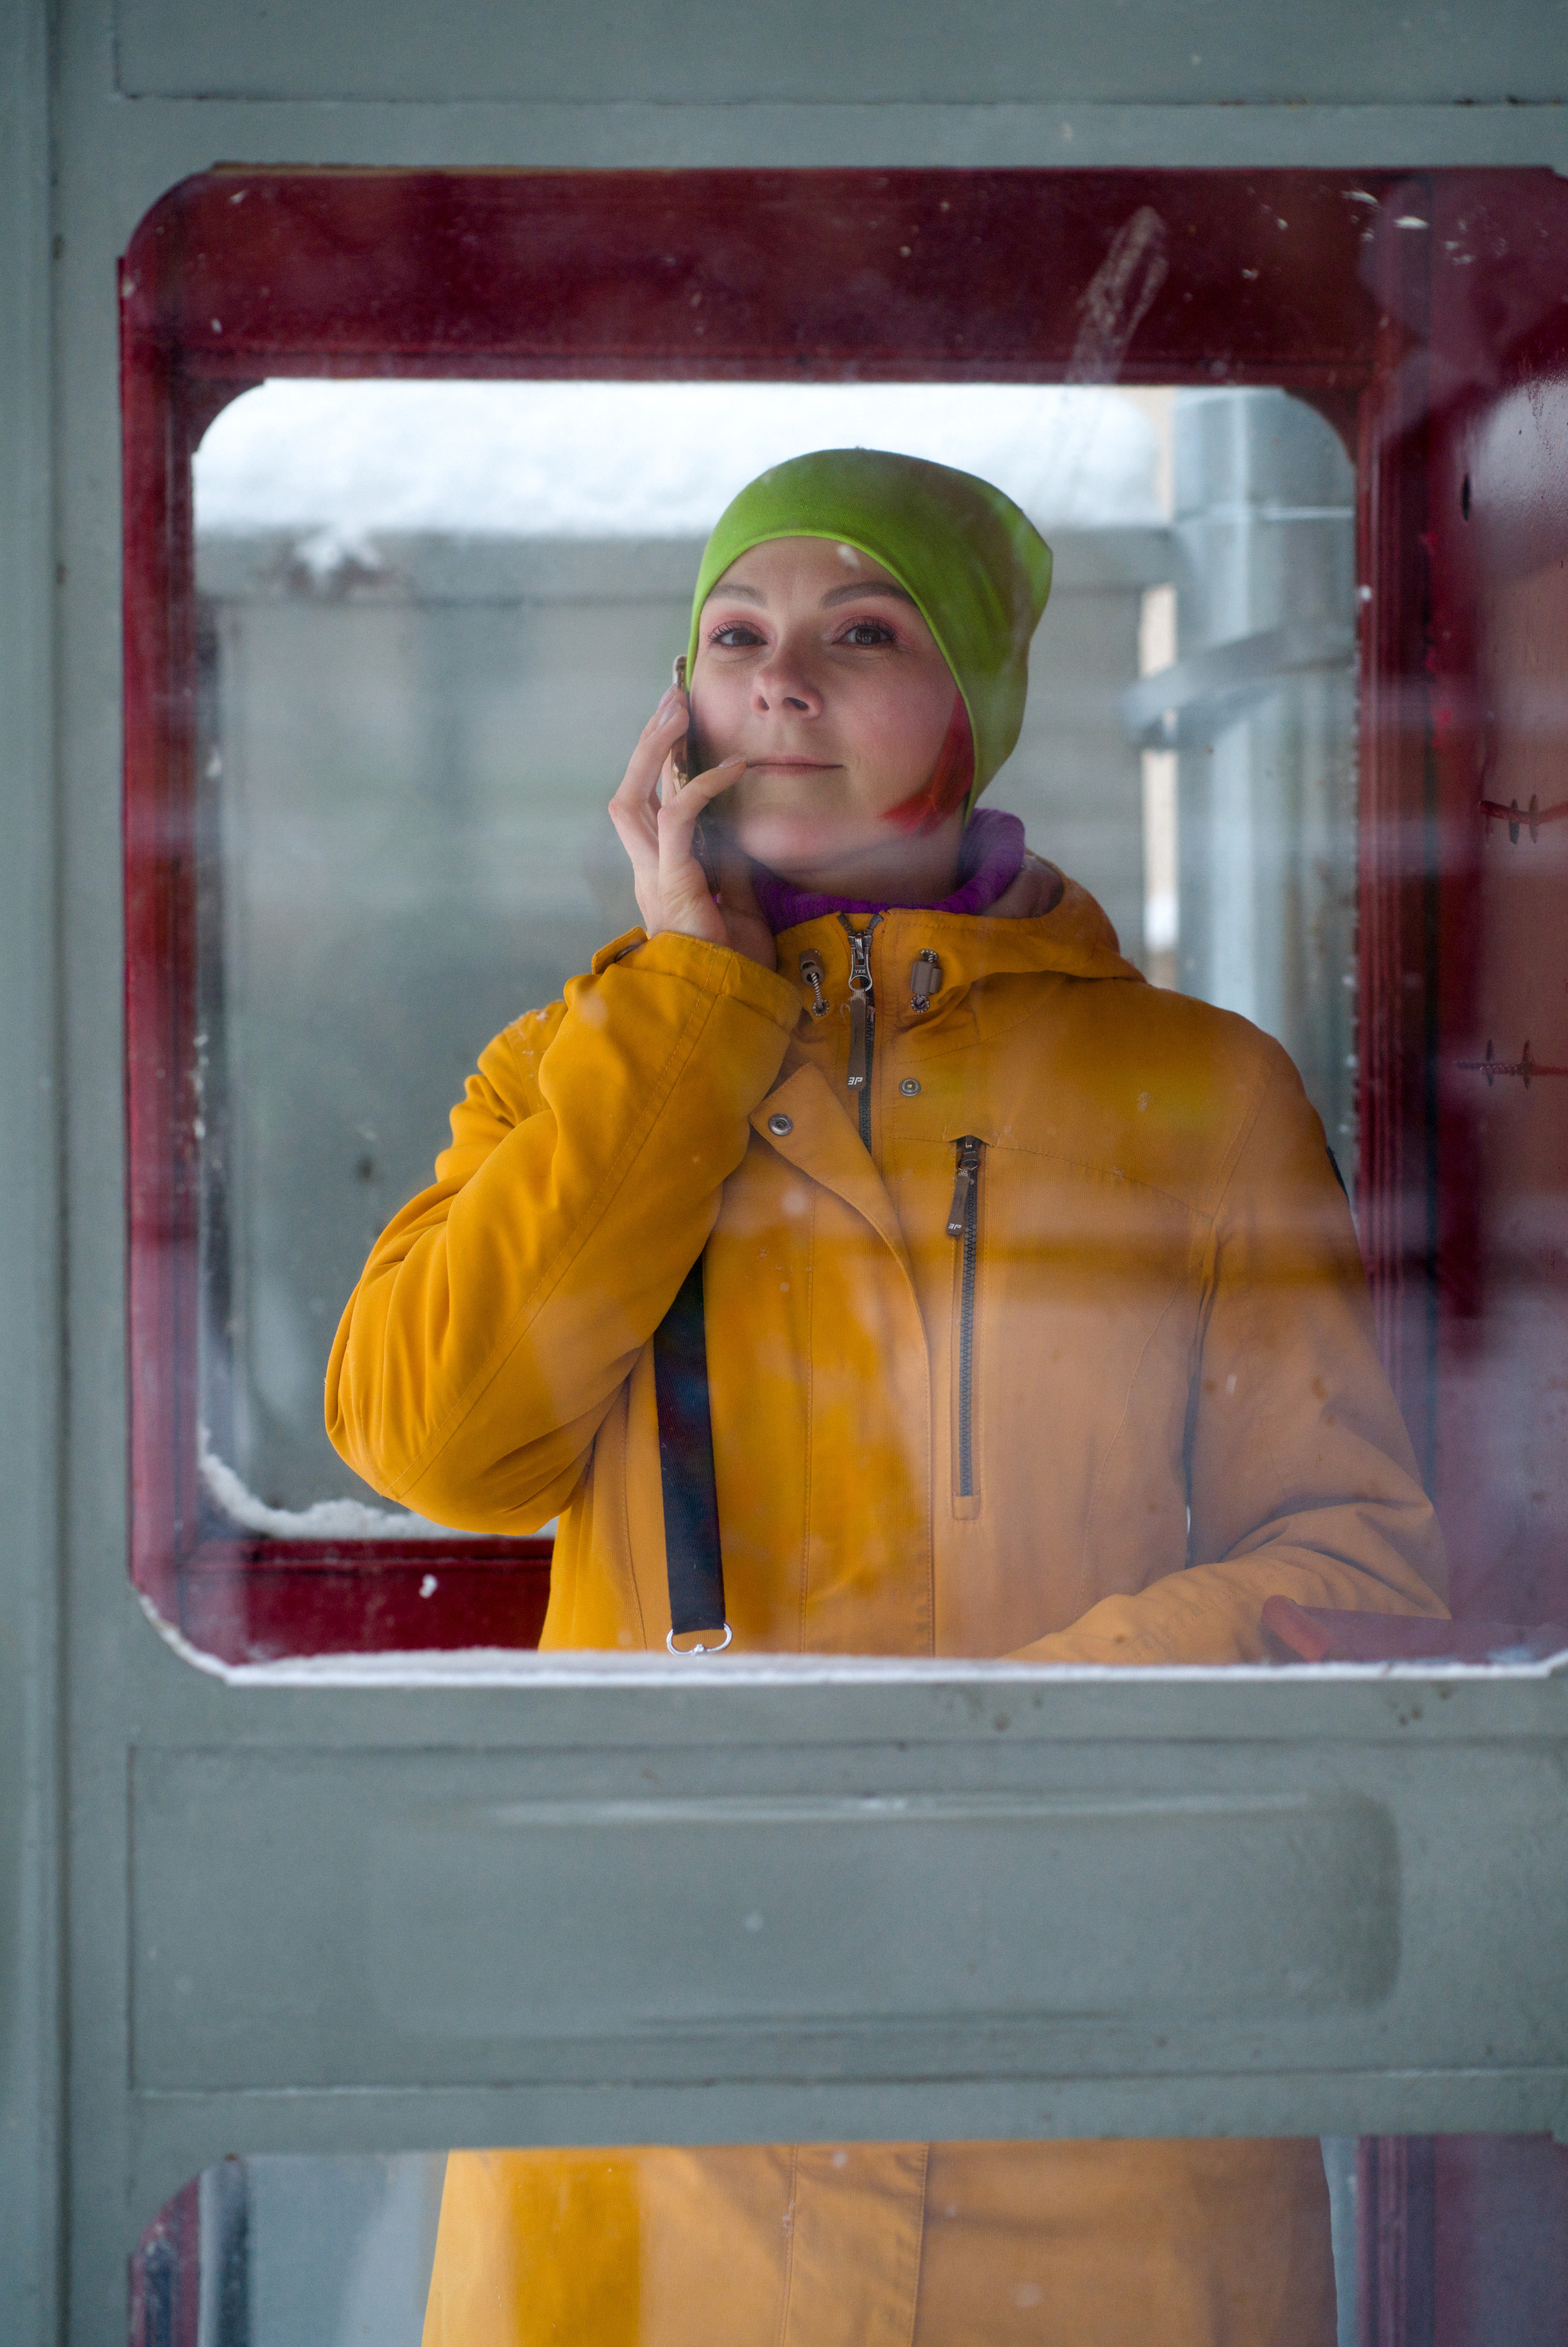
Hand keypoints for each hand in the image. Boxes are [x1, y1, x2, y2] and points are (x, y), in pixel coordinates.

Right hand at [608, 684, 775, 969]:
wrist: (727, 1012)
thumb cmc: (731, 972)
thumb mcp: (738, 910)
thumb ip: (730, 872)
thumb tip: (733, 833)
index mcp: (659, 878)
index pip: (646, 812)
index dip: (657, 768)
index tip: (680, 729)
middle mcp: (647, 873)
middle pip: (628, 796)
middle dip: (647, 745)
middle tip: (671, 698)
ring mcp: (653, 878)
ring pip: (635, 799)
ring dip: (655, 750)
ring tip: (678, 708)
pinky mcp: (672, 883)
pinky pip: (677, 821)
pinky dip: (702, 787)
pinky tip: (732, 767)